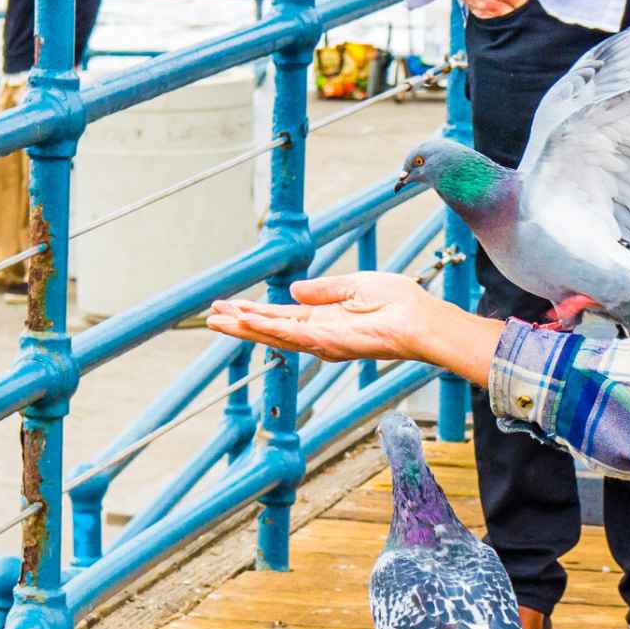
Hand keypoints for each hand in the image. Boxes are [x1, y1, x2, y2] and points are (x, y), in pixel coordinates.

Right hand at [209, 271, 457, 364]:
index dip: (254, 310)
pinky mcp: (328, 342)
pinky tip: (248, 321)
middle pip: (269, 328)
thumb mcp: (354, 286)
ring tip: (218, 320)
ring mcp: (320, 341)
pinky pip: (291, 334)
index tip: (230, 305)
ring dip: (245, 327)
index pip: (279, 315)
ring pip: (273, 334)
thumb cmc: (397, 303)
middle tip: (211, 316)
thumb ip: (323, 290)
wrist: (418, 319)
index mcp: (322, 319)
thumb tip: (294, 289)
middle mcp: (317, 334)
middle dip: (240, 322)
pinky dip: (268, 328)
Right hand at [437, 0, 549, 19]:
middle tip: (526, 0)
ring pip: (507, 22)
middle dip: (525, 11)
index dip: (535, 3)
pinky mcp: (477, 12)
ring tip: (514, 3)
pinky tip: (504, 7)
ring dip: (513, 15)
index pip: (529, 5)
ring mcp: (484, 9)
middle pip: (519, 16)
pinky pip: (494, 22)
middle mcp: (495, 1)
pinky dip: (501, 17)